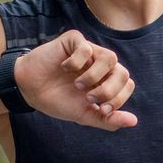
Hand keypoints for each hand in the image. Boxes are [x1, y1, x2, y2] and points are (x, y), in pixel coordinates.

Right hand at [13, 30, 137, 130]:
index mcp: (106, 80)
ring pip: (110, 57)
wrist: (29, 90)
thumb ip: (108, 120)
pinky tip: (64, 68)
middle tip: (89, 98)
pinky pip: (86, 48)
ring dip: (95, 76)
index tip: (101, 110)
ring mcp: (88, 51)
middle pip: (122, 72)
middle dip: (109, 90)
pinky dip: (76, 63)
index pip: (127, 84)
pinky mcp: (74, 41)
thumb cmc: (57, 100)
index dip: (118, 99)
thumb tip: (133, 122)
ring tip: (78, 85)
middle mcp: (100, 65)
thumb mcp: (84, 115)